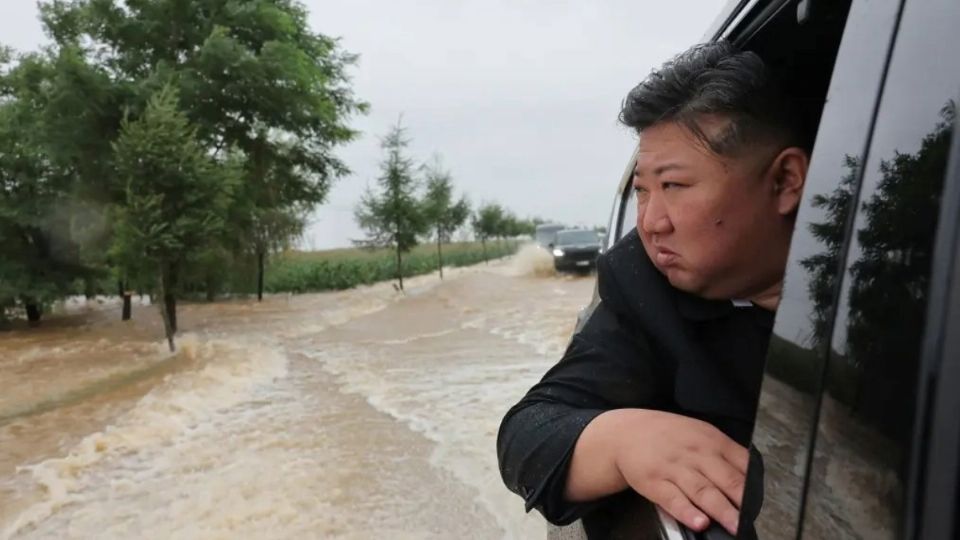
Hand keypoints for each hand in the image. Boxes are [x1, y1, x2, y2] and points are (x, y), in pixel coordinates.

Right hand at [613, 409, 748, 534]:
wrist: (627, 431)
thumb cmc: (668, 435)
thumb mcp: (700, 433)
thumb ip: (725, 453)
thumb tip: (752, 478)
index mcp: (711, 441)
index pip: (741, 463)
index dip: (753, 485)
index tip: (761, 503)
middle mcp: (695, 454)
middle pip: (725, 479)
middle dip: (741, 502)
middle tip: (751, 519)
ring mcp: (674, 468)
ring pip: (702, 491)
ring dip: (720, 510)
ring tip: (733, 525)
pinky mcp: (654, 482)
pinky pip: (673, 499)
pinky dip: (686, 512)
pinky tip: (698, 522)